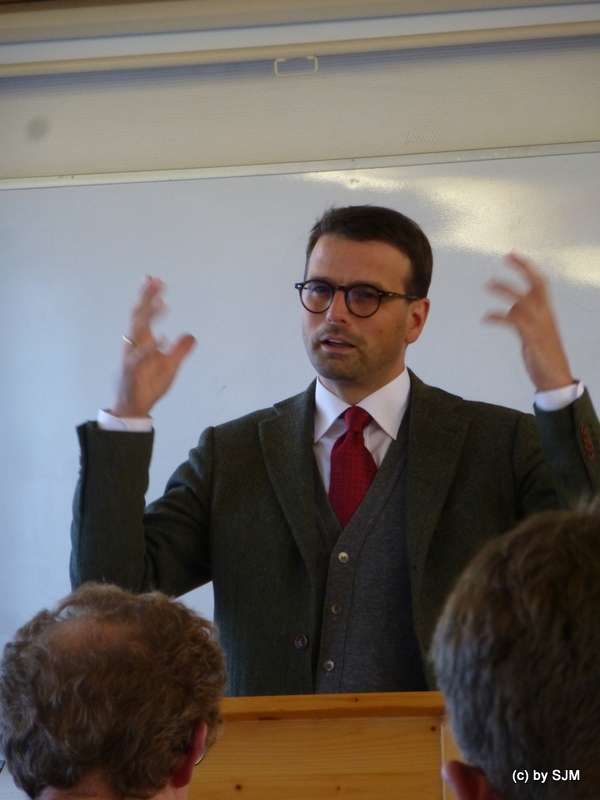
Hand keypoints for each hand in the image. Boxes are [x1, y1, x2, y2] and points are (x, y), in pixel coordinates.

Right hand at [111, 277, 195, 417]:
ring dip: (149, 316)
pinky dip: (152, 347)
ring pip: (137, 331)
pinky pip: (141, 357)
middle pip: (138, 315)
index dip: (148, 296)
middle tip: (155, 281)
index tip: (155, 280)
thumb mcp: (170, 366)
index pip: (143, 313)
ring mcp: (132, 357)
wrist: (133, 407)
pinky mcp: (132, 372)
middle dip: (146, 297)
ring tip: (161, 302)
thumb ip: (180, 350)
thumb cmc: (147, 385)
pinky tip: (163, 338)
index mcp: (142, 341)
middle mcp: (135, 345)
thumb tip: (191, 335)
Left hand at [483, 253, 572, 391]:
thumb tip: (511, 307)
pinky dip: (498, 317)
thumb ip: (524, 317)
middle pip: (536, 286)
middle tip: (504, 258)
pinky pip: (514, 322)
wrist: (554, 376)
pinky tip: (485, 317)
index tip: (511, 255)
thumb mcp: (534, 331)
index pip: (540, 283)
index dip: (526, 268)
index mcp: (546, 311)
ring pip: (523, 301)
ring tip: (487, 284)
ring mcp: (539, 326)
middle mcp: (544, 315)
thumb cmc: (543, 354)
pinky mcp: (532, 338)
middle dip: (521, 270)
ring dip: (505, 291)